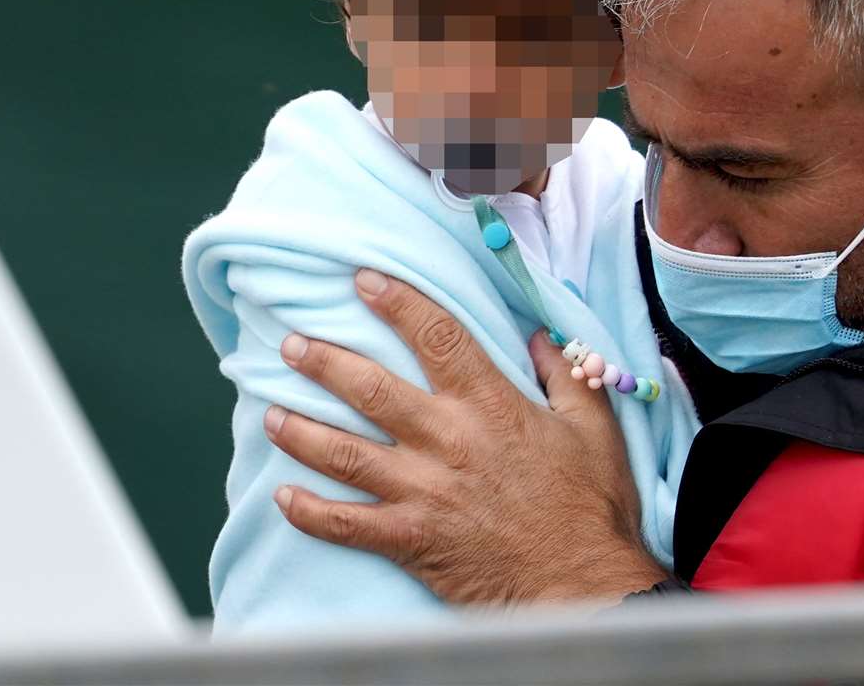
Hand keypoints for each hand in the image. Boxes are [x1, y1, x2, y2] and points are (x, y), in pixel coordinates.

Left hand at [262, 268, 668, 605]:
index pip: (437, 338)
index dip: (398, 303)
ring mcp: (423, 493)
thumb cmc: (589, 505)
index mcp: (491, 406)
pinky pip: (346, 524)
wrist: (580, 583)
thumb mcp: (594, 428)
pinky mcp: (410, 539)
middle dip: (325, 362)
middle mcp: (447, 442)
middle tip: (292, 344)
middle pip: (372, 390)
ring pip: (345, 453)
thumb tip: (539, 336)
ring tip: (269, 413)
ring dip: (301, 430)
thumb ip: (566, 376)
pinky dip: (309, 511)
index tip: (364, 280)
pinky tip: (283, 495)